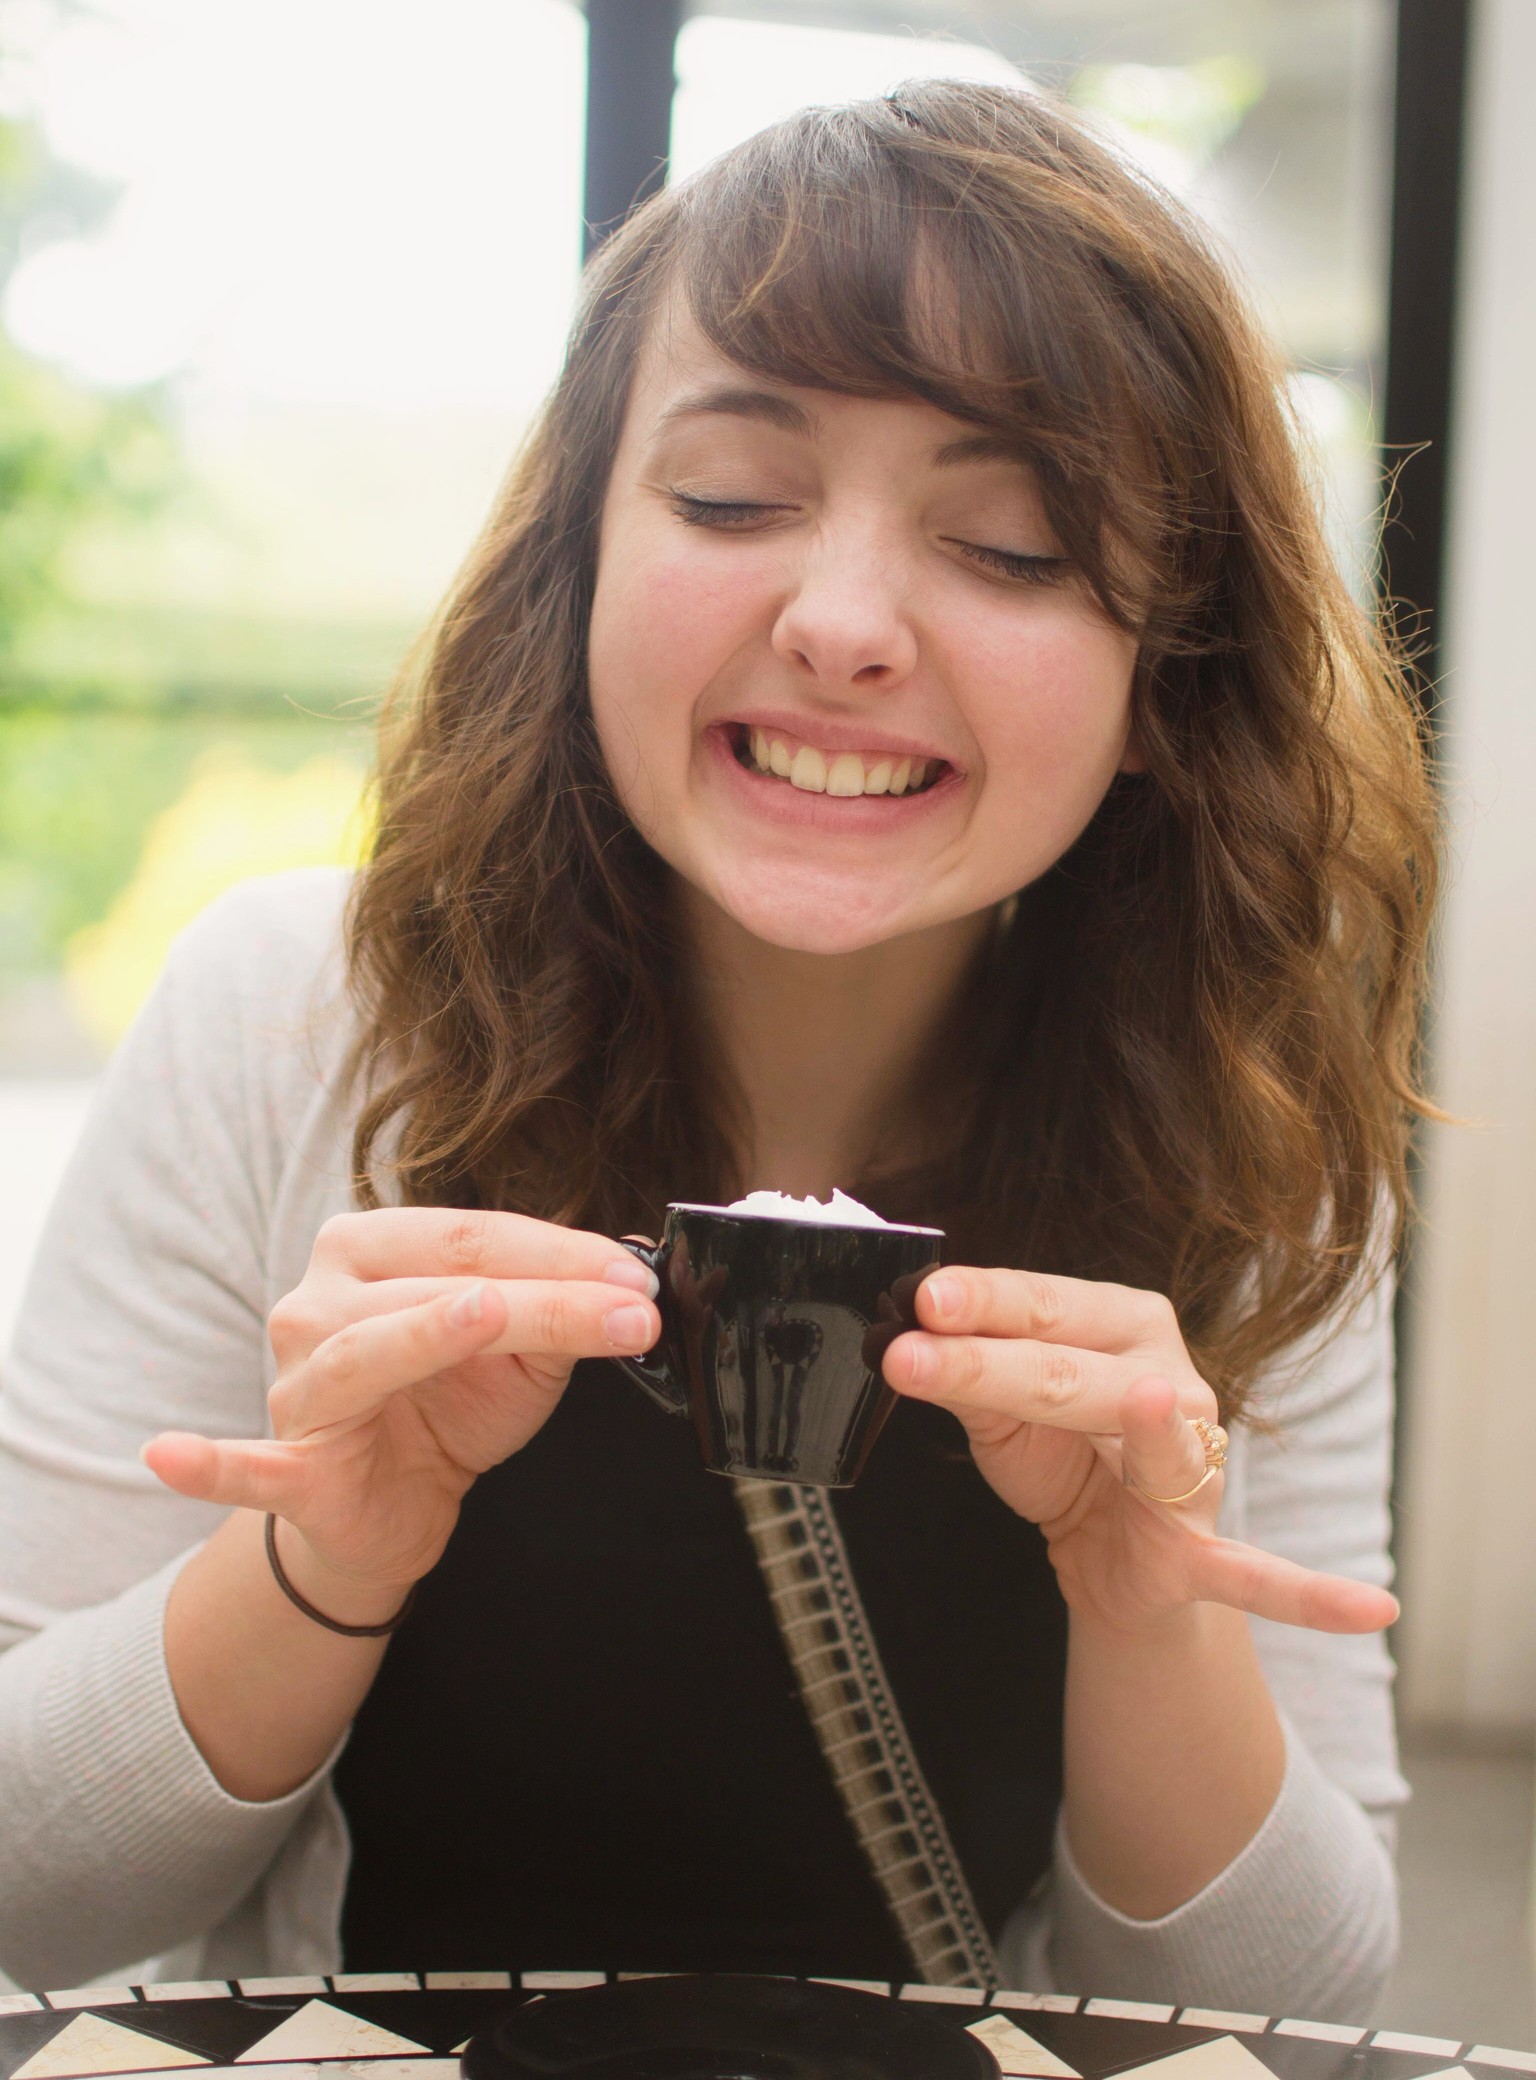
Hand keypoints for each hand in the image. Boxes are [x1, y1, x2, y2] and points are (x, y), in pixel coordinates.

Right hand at [142, 1208, 660, 1610]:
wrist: (392, 1504)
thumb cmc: (449, 1405)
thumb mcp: (520, 1355)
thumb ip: (560, 1311)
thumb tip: (630, 1276)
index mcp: (377, 1250)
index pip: (480, 1237)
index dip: (566, 1255)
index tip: (640, 1278)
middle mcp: (323, 1299)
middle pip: (444, 1285)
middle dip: (547, 1299)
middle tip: (631, 1312)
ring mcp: (300, 1378)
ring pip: (377, 1350)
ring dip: (439, 1335)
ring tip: (484, 1314)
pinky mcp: (289, 1460)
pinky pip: (247, 1463)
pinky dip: (212, 1462)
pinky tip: (173, 1454)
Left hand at [882, 1266, 1396, 1637]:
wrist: (1110, 1561)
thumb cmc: (1058, 1458)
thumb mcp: (1000, 1413)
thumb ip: (966, 1375)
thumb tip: (904, 1328)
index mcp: (1120, 1324)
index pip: (1039, 1304)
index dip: (980, 1302)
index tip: (921, 1297)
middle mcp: (1170, 1379)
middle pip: (1068, 1369)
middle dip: (990, 1361)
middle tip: (914, 1352)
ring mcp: (1197, 1460)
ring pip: (1146, 1440)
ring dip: (1144, 1432)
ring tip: (1152, 1404)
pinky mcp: (1202, 1544)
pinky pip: (1259, 1575)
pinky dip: (1309, 1597)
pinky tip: (1368, 1610)